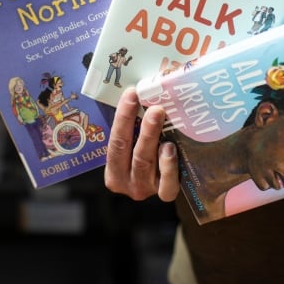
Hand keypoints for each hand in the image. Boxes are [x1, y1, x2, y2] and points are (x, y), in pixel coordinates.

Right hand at [104, 87, 178, 201]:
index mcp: (113, 171)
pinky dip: (168, 166)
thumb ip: (134, 125)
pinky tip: (170, 148)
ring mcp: (145, 190)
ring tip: (159, 118)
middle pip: (129, 152)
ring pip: (145, 163)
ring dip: (151, 137)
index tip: (132, 94)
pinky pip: (166, 185)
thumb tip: (142, 88)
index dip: (123, 116)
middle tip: (153, 106)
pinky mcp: (165, 195)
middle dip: (139, 125)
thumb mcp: (134, 144)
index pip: (115, 142)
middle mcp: (126, 183)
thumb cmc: (147, 155)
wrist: (164, 183)